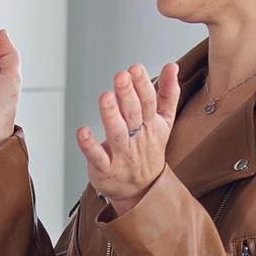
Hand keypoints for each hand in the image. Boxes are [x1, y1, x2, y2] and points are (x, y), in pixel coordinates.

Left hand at [75, 63, 181, 215]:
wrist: (142, 190)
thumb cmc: (148, 150)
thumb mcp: (164, 121)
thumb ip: (167, 92)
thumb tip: (172, 66)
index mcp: (151, 125)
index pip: (149, 102)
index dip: (143, 85)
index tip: (136, 69)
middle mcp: (137, 138)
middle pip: (133, 114)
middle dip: (127, 94)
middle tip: (121, 76)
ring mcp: (121, 154)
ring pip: (117, 133)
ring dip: (110, 115)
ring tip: (105, 97)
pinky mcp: (105, 168)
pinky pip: (97, 156)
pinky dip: (89, 145)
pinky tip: (82, 131)